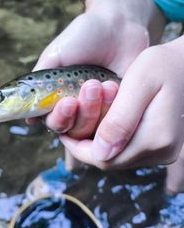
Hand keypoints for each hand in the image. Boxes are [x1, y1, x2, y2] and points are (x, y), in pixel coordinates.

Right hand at [28, 10, 148, 138]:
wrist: (118, 24)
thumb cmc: (84, 37)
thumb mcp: (54, 57)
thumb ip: (39, 85)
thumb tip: (28, 118)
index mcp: (60, 98)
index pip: (54, 121)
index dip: (59, 117)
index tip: (67, 102)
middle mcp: (79, 108)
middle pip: (73, 130)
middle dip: (79, 113)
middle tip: (87, 88)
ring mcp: (100, 109)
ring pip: (93, 128)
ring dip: (96, 107)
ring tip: (102, 82)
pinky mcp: (120, 108)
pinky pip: (115, 121)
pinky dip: (112, 106)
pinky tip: (114, 85)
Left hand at [59, 36, 183, 168]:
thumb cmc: (162, 66)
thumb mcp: (138, 84)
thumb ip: (120, 120)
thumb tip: (100, 153)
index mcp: (156, 138)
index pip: (106, 158)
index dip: (80, 149)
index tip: (64, 133)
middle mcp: (162, 152)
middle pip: (111, 162)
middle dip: (88, 147)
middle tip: (71, 128)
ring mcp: (164, 151)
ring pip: (119, 158)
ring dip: (100, 144)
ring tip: (87, 124)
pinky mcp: (162, 146)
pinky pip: (129, 151)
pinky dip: (113, 141)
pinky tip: (106, 124)